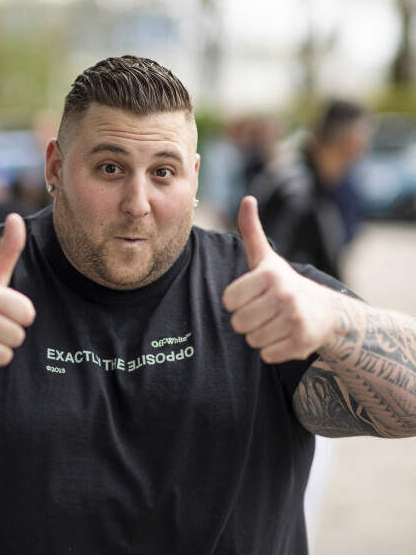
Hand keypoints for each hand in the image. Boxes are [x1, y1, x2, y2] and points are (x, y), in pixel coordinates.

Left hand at [222, 196, 337, 363]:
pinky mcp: (301, 343)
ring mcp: (295, 319)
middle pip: (238, 323)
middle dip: (248, 321)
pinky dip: (272, 351)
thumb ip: (251, 231)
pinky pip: (267, 355)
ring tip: (276, 324)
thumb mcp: (266, 258)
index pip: (228, 301)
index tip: (254, 296)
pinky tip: (285, 337)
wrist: (326, 312)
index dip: (238, 302)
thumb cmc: (284, 284)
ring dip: (260, 336)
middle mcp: (284, 295)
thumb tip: (246, 198)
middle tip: (266, 313)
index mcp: (269, 275)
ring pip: (251, 340)